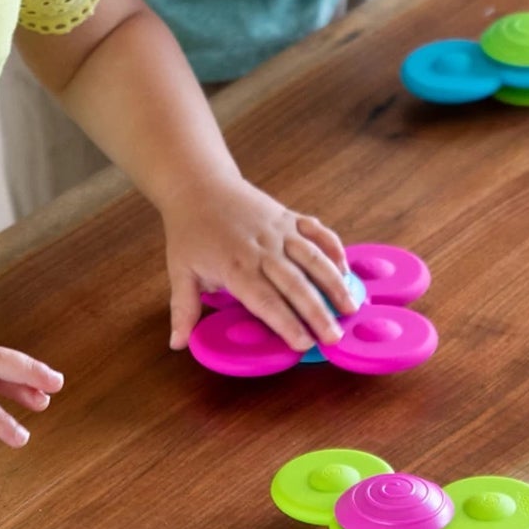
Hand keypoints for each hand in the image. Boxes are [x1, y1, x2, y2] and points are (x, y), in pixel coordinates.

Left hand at [160, 176, 354, 353]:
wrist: (200, 185)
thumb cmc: (190, 231)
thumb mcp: (180, 270)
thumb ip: (184, 308)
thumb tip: (177, 344)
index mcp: (236, 265)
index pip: (265, 300)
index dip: (285, 322)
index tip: (303, 344)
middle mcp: (262, 248)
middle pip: (295, 284)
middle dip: (317, 312)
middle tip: (335, 337)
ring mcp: (279, 230)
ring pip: (313, 257)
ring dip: (333, 282)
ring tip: (350, 308)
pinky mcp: (289, 217)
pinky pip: (317, 232)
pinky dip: (334, 249)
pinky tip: (345, 270)